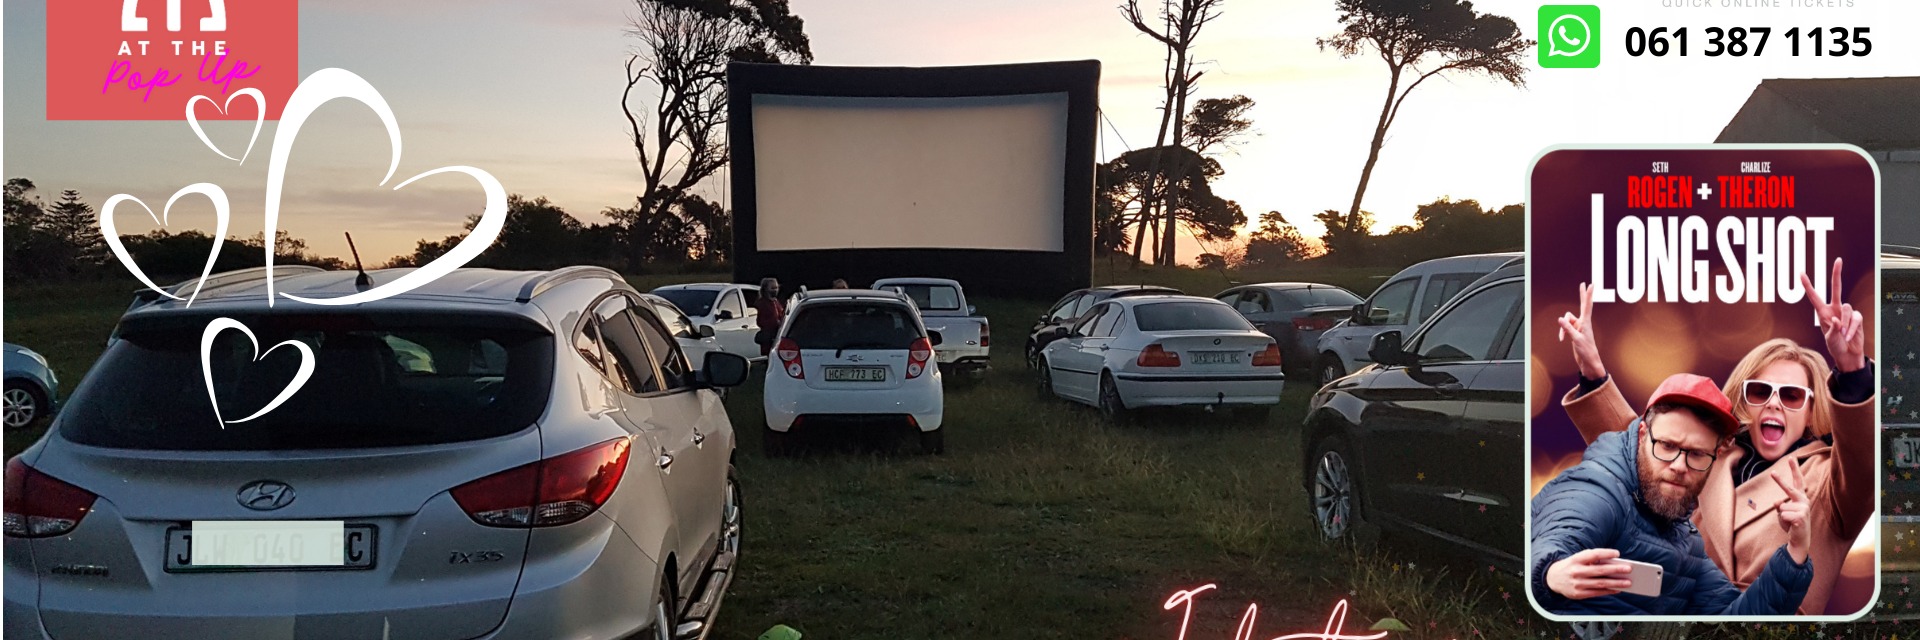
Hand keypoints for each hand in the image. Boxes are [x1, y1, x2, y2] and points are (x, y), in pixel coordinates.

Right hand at [1546, 548, 1633, 599]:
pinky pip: (1597, 592)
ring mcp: (1577, 584)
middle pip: (1599, 570)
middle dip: (1615, 570)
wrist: (1553, 578)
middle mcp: (1576, 571)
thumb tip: (1613, 565)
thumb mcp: (1577, 559)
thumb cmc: (1571, 566)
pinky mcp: (1578, 594)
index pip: (1593, 555)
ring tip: (1628, 582)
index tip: (1617, 553)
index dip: (1605, 553)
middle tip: (1628, 569)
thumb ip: (1592, 560)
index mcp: (1575, 559)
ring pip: (1600, 583)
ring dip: (1616, 583)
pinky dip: (1609, 591)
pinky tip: (1618, 589)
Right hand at [1557, 283, 1606, 379]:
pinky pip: (1565, 327)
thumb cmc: (1586, 351)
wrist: (1588, 361)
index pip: (1587, 306)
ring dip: (1562, 328)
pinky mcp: (1575, 331)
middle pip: (1582, 305)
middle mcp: (1583, 322)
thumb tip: (1560, 319)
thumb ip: (1568, 328)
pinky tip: (1562, 339)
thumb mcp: (1576, 339)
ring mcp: (1579, 327)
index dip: (1588, 295)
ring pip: (1567, 320)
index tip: (1590, 285)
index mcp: (1586, 323)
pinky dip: (1562, 332)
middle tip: (1582, 284)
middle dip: (1582, 295)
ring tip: (1562, 338)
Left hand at [1772, 457, 1811, 563]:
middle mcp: (1803, 501)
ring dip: (1781, 515)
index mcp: (1800, 498)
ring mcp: (1804, 509)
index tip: (1791, 457)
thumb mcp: (1782, 513)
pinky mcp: (1801, 517)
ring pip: (1781, 507)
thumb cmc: (1791, 524)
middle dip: (1780, 481)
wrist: (1800, 539)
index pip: (1797, 481)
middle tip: (1772, 472)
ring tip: (1789, 521)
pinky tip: (1791, 525)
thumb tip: (1777, 502)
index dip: (1794, 469)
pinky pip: (1782, 514)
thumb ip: (1780, 505)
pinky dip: (1782, 521)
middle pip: (1791, 488)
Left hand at [1800, 258, 1865, 372]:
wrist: (1848, 354)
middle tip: (1838, 260)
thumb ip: (1832, 330)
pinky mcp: (1857, 317)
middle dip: (1837, 274)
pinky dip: (1852, 328)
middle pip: (1837, 288)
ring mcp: (1847, 312)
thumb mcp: (1829, 339)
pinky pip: (1855, 318)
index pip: (1814, 296)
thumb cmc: (1835, 346)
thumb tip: (1836, 320)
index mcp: (1823, 312)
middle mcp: (1835, 309)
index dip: (1808, 285)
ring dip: (1845, 324)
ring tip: (1842, 335)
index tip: (1801, 273)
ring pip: (1847, 309)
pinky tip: (1849, 335)